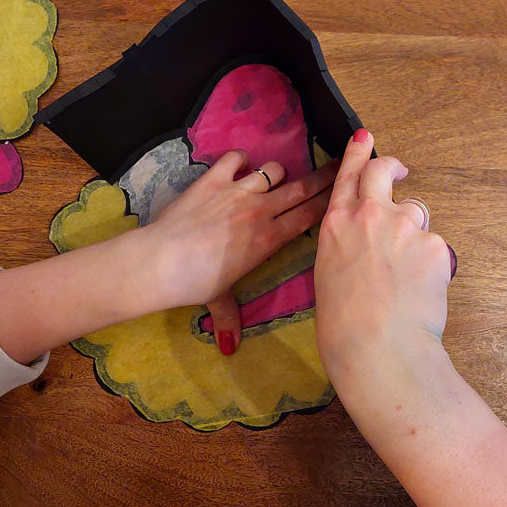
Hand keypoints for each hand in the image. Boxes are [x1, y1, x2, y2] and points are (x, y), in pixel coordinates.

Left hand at [145, 149, 338, 353]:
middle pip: (302, 188)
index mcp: (270, 239)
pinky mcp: (214, 179)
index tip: (344, 191)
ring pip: (274, 170)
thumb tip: (230, 348)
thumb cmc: (196, 283)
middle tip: (339, 166)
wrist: (163, 260)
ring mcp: (238, 191)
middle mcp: (261, 211)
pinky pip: (236, 158)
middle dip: (324, 176)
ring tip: (275, 178)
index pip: (311, 215)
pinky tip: (239, 165)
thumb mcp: (218, 299)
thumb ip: (229, 318)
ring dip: (278, 173)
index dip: (330, 201)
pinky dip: (240, 159)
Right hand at [313, 128, 453, 390]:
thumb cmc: (344, 326)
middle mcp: (369, 216)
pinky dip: (431, 267)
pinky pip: (435, 249)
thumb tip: (365, 246)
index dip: (358, 154)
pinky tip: (420, 292)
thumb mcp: (328, 275)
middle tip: (399, 170)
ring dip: (413, 236)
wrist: (377, 345)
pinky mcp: (434, 244)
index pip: (348, 178)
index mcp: (336, 225)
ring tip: (406, 277)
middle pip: (383, 173)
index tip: (366, 138)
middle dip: (392, 167)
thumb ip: (347, 247)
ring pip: (415, 218)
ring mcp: (404, 226)